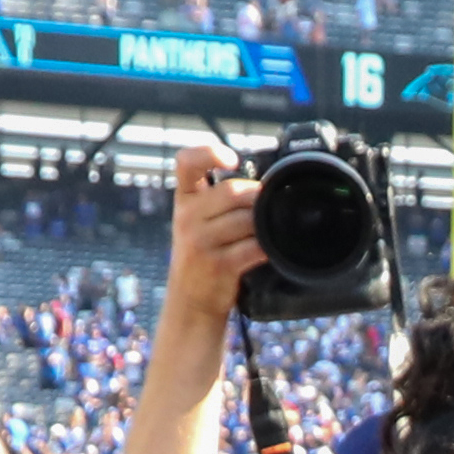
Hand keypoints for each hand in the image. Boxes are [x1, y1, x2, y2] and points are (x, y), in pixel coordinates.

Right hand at [154, 145, 260, 340]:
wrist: (191, 300)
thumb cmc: (202, 253)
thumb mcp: (197, 220)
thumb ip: (219, 198)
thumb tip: (265, 184)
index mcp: (184, 199)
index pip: (186, 162)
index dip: (209, 152)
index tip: (231, 160)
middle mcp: (187, 217)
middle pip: (233, 192)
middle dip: (258, 198)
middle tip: (267, 208)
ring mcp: (200, 242)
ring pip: (248, 219)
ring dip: (265, 224)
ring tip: (266, 232)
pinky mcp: (219, 264)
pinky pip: (255, 246)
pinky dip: (268, 247)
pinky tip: (269, 250)